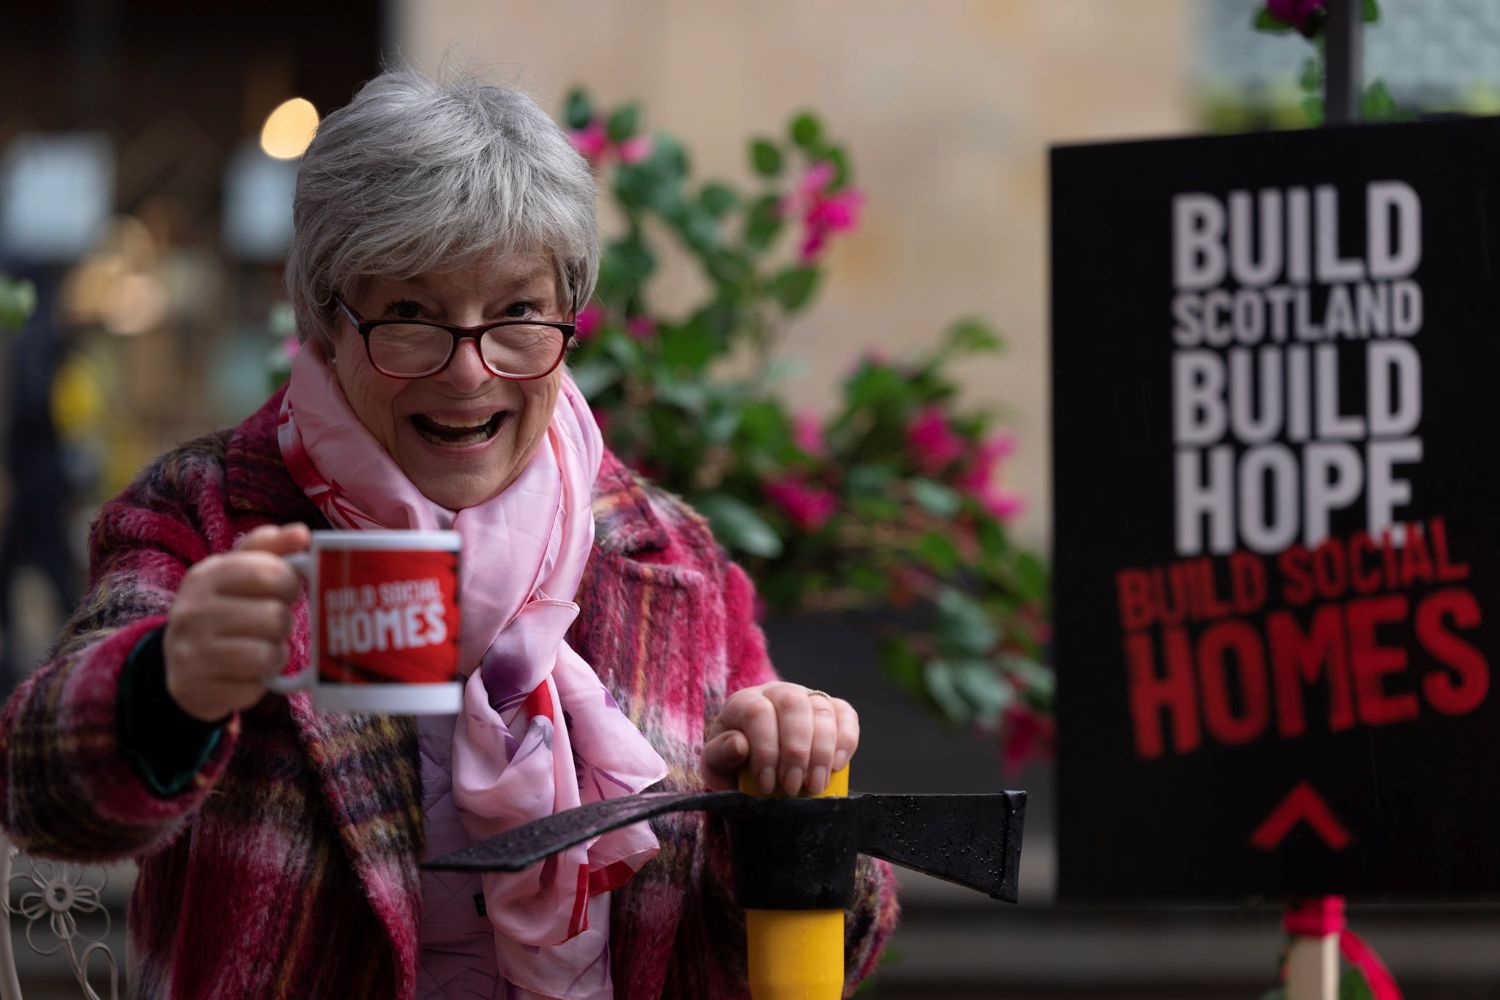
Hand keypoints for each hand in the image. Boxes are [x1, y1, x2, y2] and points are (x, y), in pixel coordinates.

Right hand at [163, 523, 308, 721]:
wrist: (180, 662)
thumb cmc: (223, 608)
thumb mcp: (239, 571)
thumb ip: (271, 548)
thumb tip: (301, 533)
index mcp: (206, 576)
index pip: (267, 572)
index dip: (290, 583)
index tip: (286, 590)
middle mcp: (192, 612)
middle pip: (274, 617)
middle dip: (283, 623)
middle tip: (270, 624)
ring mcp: (190, 653)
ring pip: (266, 655)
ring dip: (275, 654)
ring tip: (262, 648)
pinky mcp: (197, 689)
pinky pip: (253, 688)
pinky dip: (259, 683)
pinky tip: (245, 673)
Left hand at [701, 682, 858, 795]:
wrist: (754, 767)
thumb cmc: (734, 765)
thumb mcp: (716, 765)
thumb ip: (720, 754)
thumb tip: (739, 745)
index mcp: (744, 702)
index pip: (758, 712)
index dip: (765, 749)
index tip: (766, 784)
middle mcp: (777, 692)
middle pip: (793, 705)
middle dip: (796, 751)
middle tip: (792, 787)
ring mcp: (806, 697)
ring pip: (822, 709)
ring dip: (822, 751)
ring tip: (814, 786)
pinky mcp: (832, 710)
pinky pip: (846, 715)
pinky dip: (846, 740)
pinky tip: (836, 766)